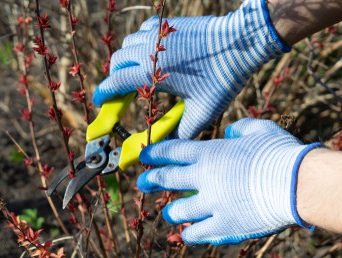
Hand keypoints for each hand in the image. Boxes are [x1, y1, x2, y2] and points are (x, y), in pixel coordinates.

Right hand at [93, 0, 290, 138]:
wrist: (241, 42)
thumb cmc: (222, 77)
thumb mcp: (202, 112)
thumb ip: (182, 132)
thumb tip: (166, 149)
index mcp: (152, 72)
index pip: (116, 82)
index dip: (104, 94)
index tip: (100, 102)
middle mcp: (149, 50)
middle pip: (116, 63)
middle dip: (114, 78)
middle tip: (121, 93)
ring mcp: (157, 34)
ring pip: (127, 45)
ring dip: (126, 61)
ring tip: (136, 75)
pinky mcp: (167, 24)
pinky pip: (142, 31)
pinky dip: (139, 43)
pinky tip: (151, 54)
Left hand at [137, 118, 322, 244]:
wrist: (299, 184)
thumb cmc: (281, 153)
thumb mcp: (259, 129)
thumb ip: (239, 128)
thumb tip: (229, 133)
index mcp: (210, 153)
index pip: (172, 151)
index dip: (155, 154)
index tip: (144, 156)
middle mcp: (204, 178)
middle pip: (167, 178)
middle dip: (151, 180)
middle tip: (141, 183)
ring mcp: (211, 203)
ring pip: (178, 210)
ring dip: (171, 211)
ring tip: (168, 212)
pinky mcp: (224, 226)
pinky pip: (198, 232)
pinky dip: (189, 233)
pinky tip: (186, 234)